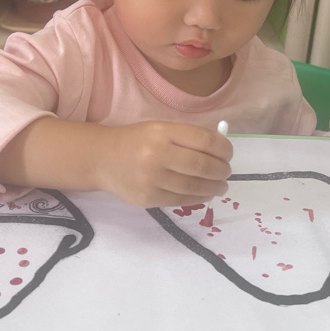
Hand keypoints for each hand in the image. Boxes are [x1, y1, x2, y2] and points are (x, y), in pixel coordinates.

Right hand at [99, 121, 231, 207]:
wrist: (101, 160)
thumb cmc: (136, 141)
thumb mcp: (160, 130)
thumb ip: (187, 138)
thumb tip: (221, 153)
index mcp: (162, 132)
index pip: (204, 140)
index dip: (223, 148)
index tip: (228, 154)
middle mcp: (157, 155)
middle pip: (202, 165)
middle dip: (221, 171)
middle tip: (227, 172)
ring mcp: (151, 179)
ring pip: (194, 186)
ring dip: (214, 188)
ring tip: (221, 186)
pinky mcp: (148, 198)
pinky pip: (181, 200)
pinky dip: (198, 198)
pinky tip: (204, 194)